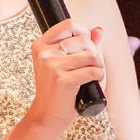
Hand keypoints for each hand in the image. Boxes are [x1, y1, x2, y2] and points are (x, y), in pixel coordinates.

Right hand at [25, 19, 105, 133]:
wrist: (46, 116)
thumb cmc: (57, 90)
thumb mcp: (64, 64)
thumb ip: (81, 45)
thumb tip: (99, 30)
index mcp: (41, 45)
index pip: (69, 24)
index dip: (84, 32)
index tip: (87, 46)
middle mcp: (44, 53)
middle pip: (84, 40)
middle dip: (94, 54)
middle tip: (90, 68)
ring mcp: (52, 66)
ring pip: (92, 56)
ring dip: (98, 67)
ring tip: (92, 78)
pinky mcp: (63, 79)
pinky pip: (93, 71)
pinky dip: (99, 78)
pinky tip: (92, 84)